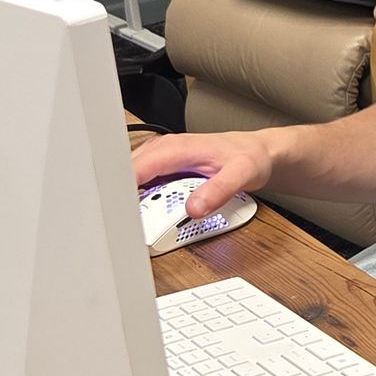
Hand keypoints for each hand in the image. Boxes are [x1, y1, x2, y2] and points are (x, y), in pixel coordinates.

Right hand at [130, 129, 272, 216]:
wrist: (256, 152)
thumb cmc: (248, 157)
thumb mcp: (241, 174)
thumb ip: (218, 191)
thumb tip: (194, 208)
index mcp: (175, 148)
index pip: (133, 169)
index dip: (120, 193)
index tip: (119, 216)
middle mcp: (163, 151)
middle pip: (126, 177)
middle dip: (123, 202)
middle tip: (131, 226)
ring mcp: (161, 160)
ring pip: (132, 183)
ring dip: (133, 203)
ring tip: (142, 222)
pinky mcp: (164, 170)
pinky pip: (144, 187)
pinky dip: (144, 201)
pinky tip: (154, 213)